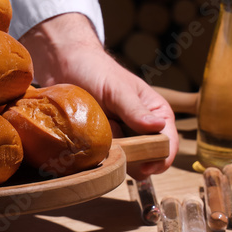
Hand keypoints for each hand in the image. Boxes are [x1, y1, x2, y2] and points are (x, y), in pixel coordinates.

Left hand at [19, 13, 177, 176]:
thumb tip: (159, 126)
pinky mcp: (102, 143)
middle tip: (111, 146)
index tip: (143, 167)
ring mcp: (121, 138)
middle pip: (146, 159)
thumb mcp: (117, 89)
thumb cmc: (95, 70)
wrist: (64, 65)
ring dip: (111, 158)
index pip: (168, 144)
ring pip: (124, 163)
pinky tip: (86, 145)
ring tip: (97, 140)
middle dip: (131, 159)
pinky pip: (103, 161)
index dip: (160, 159)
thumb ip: (135, 109)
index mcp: (156, 114)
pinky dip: (96, 158)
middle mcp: (142, 129)